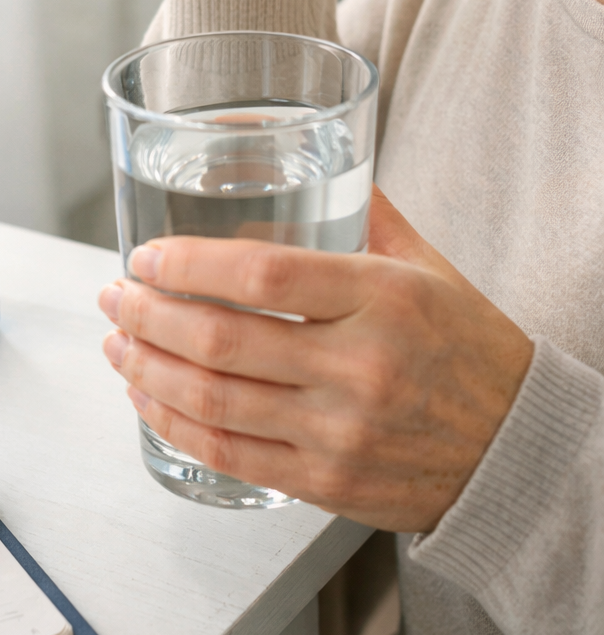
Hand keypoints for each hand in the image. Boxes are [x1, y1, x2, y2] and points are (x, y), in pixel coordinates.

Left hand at [98, 190, 532, 532]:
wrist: (518, 451)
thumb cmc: (470, 350)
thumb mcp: (427, 267)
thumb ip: (363, 212)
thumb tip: (296, 153)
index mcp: (384, 297)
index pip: (263, 274)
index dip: (188, 264)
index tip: (148, 258)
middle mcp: (360, 366)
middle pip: (222, 340)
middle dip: (147, 316)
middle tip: (115, 297)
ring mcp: (341, 431)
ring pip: (214, 400)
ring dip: (147, 371)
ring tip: (117, 345)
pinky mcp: (327, 480)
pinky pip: (229, 454)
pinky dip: (175, 425)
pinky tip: (150, 399)